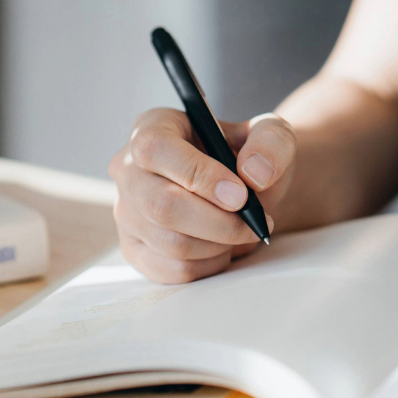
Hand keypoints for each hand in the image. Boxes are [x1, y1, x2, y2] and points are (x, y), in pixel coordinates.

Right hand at [109, 108, 294, 282]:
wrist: (243, 191)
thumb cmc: (248, 156)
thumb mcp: (270, 135)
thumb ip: (270, 142)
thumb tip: (254, 172)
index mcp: (152, 127)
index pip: (155, 149)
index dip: (198, 175)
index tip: (240, 195)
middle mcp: (128, 169)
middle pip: (161, 206)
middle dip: (219, 223)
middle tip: (254, 223)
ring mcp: (126, 212)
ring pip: (171, 244)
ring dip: (219, 245)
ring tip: (241, 231)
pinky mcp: (135, 249)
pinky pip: (172, 270)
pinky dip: (209, 265)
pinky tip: (223, 247)